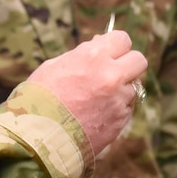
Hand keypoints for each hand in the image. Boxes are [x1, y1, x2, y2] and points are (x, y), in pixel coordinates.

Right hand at [32, 31, 147, 154]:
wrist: (37, 138)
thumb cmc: (38, 99)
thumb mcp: (55, 66)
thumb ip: (82, 55)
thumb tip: (100, 45)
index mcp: (93, 56)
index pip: (123, 39)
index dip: (115, 46)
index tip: (109, 53)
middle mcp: (111, 75)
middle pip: (139, 60)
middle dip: (128, 64)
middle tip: (113, 72)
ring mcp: (119, 100)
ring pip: (134, 87)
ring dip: (121, 89)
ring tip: (96, 99)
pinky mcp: (121, 121)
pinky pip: (127, 108)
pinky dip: (117, 109)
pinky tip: (96, 114)